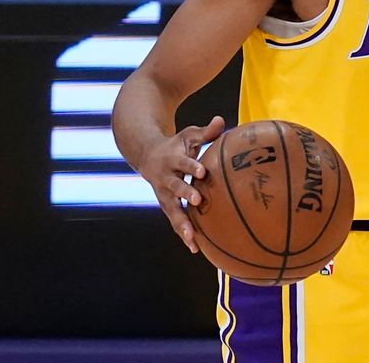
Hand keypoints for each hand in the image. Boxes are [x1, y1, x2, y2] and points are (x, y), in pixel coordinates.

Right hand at [137, 115, 225, 253]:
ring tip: (192, 238)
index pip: (183, 162)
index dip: (191, 166)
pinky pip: (174, 221)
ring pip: (171, 210)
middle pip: (175, 187)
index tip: (203, 172)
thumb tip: (221, 121)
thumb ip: (205, 131)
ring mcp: (164, 194)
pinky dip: (183, 234)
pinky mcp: (166, 205)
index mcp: (172, 159)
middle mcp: (165, 178)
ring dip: (181, 223)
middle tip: (197, 201)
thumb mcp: (189, 135)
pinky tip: (195, 248)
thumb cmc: (176, 145)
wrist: (147, 155)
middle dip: (185, 193)